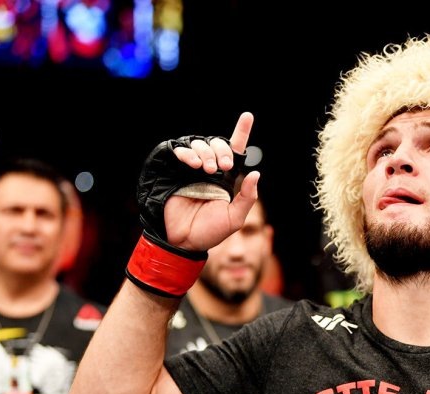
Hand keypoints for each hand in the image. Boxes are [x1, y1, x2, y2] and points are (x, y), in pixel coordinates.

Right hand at [164, 112, 259, 251]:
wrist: (185, 241)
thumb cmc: (210, 232)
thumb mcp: (235, 218)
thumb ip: (247, 197)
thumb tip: (256, 173)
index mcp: (226, 179)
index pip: (234, 151)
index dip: (241, 132)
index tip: (247, 116)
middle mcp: (209, 171)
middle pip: (217, 144)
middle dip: (221, 150)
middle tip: (223, 167)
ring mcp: (190, 170)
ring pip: (199, 144)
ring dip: (206, 152)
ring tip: (206, 169)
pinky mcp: (174, 171)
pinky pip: (180, 151)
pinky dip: (187, 152)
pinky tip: (192, 163)